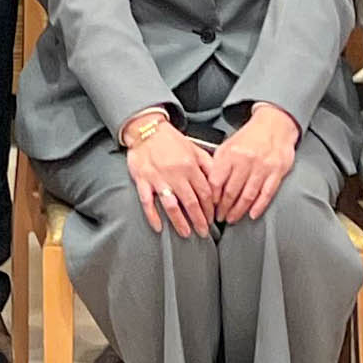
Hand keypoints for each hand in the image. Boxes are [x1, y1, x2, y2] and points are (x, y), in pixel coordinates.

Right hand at [126, 116, 216, 236]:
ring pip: (171, 205)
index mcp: (190, 166)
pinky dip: (152, 216)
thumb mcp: (195, 148)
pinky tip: (158, 227)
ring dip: (180, 222)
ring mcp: (158, 179)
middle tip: (203, 232)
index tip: (212, 218)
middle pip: (191, 202)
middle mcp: (175, 174)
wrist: (146, 129)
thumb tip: (220, 181)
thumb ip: (208, 164)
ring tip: (186, 233)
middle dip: (199, 220)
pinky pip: (147, 202)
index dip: (210, 208)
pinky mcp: (143, 180)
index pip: (205, 193)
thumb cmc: (170, 140)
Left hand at [206, 102, 298, 221]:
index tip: (209, 207)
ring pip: (248, 195)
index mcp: (230, 154)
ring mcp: (262, 168)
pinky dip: (259, 206)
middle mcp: (246, 161)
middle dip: (223, 208)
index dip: (212, 198)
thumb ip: (218, 163)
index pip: (217, 181)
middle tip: (219, 218)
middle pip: (231, 191)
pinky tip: (252, 214)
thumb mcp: (228, 144)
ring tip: (232, 219)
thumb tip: (208, 184)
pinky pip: (266, 193)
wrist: (275, 124)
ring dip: (238, 211)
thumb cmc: (250, 136)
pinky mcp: (277, 172)